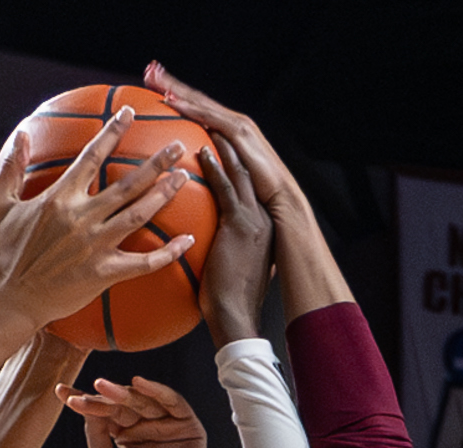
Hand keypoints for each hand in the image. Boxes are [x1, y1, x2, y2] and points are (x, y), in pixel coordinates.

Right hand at [0, 111, 196, 331]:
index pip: (91, 157)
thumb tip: (21, 135)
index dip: (112, 132)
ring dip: (164, 195)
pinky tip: (188, 241)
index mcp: (58, 198)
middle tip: (178, 145)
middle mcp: (81, 218)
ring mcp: (95, 246)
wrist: (9, 300)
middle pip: (127, 183)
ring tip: (184, 178)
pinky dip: (168, 253)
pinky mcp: (104, 274)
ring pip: (138, 215)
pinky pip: (143, 262)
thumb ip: (11, 169)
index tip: (129, 113)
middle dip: (156, 161)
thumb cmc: (2, 253)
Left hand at [58, 376, 206, 447]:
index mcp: (124, 436)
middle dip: (104, 396)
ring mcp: (166, 424)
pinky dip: (156, 390)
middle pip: (122, 403)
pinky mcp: (187, 425)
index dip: (84, 401)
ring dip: (123, 392)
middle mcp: (145, 426)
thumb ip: (95, 433)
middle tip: (90, 388)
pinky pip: (171, 401)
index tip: (61, 391)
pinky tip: (138, 384)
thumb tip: (83, 403)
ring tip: (103, 387)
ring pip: (143, 400)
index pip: (104, 412)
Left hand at [145, 63, 304, 222]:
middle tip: (150, 70)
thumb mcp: (227, 179)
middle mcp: (233, 122)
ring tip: (156, 81)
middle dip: (173, 84)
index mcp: (228, 130)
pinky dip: (193, 111)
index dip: (176, 94)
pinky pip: (211, 121)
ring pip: (202, 105)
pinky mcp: (240, 137)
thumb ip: (210, 170)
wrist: (282, 201)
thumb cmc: (255, 195)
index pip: (197, 108)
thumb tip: (188, 176)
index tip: (153, 83)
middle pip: (197, 99)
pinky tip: (173, 104)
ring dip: (179, 92)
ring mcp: (238, 128)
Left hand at [197, 137, 273, 345]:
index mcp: (259, 222)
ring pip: (238, 169)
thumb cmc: (226, 300)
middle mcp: (261, 214)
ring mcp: (253, 218)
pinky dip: (215, 168)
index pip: (245, 177)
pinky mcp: (241, 226)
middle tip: (206, 114)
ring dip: (221, 142)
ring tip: (204, 120)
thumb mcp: (230, 265)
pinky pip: (227, 189)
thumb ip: (221, 247)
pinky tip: (201, 151)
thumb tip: (206, 243)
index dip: (232, 152)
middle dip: (226, 136)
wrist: (236, 318)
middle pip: (244, 163)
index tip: (216, 131)